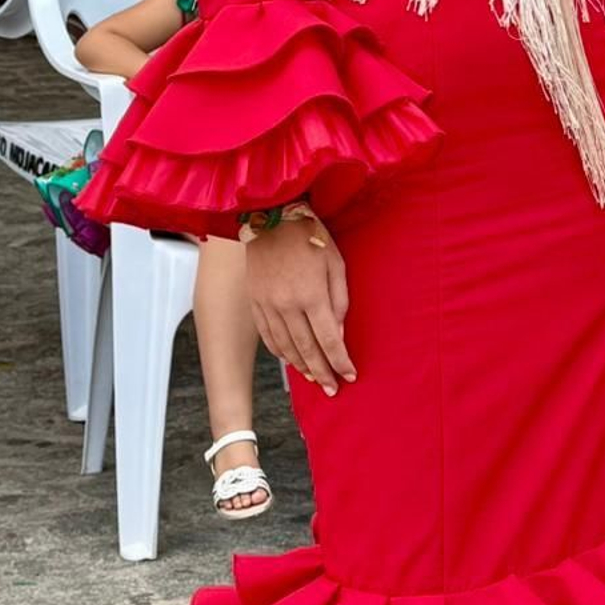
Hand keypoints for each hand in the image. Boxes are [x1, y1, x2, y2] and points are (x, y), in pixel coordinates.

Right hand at [246, 222, 352, 396]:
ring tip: (313, 378)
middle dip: (322, 372)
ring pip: (285, 346)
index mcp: (312, 294)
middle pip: (307, 349)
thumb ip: (339, 300)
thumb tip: (338, 333)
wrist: (271, 216)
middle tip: (332, 389)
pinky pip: (267, 335)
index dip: (340, 361)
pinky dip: (279, 352)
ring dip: (301, 366)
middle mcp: (287, 304)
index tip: (349, 375)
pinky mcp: (254, 301)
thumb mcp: (336, 262)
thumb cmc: (310, 235)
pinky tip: (289, 360)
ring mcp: (267, 305)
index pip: (329, 339)